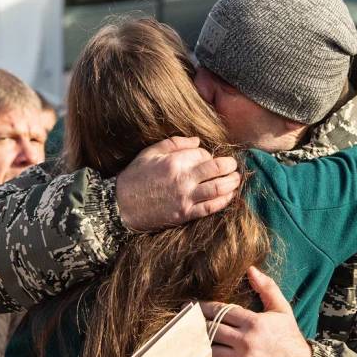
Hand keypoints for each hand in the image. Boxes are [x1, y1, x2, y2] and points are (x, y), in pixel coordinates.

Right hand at [115, 136, 240, 230]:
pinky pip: (211, 208)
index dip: (209, 155)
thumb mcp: (150, 152)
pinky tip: (230, 196)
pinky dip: (224, 201)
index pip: (203, 154)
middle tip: (234, 165)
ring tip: (237, 179)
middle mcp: (183, 180)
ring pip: (218, 189)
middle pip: (217, 170)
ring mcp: (185, 198)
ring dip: (232, 183)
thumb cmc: (135, 177)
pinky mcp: (185, 214)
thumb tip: (197, 141)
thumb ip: (175, 143)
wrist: (120, 206)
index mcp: (174, 162)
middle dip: (229, 166)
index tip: (208, 158)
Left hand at [201, 267, 311, 356]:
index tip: (196, 307)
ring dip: (204, 345)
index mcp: (254, 322)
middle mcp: (246, 341)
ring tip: (197, 340)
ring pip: (212, 351)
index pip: (221, 311)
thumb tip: (251, 269)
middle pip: (212, 330)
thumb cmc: (289, 336)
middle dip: (200, 326)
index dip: (206, 308)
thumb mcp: (282, 308)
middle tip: (191, 323)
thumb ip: (267, 287)